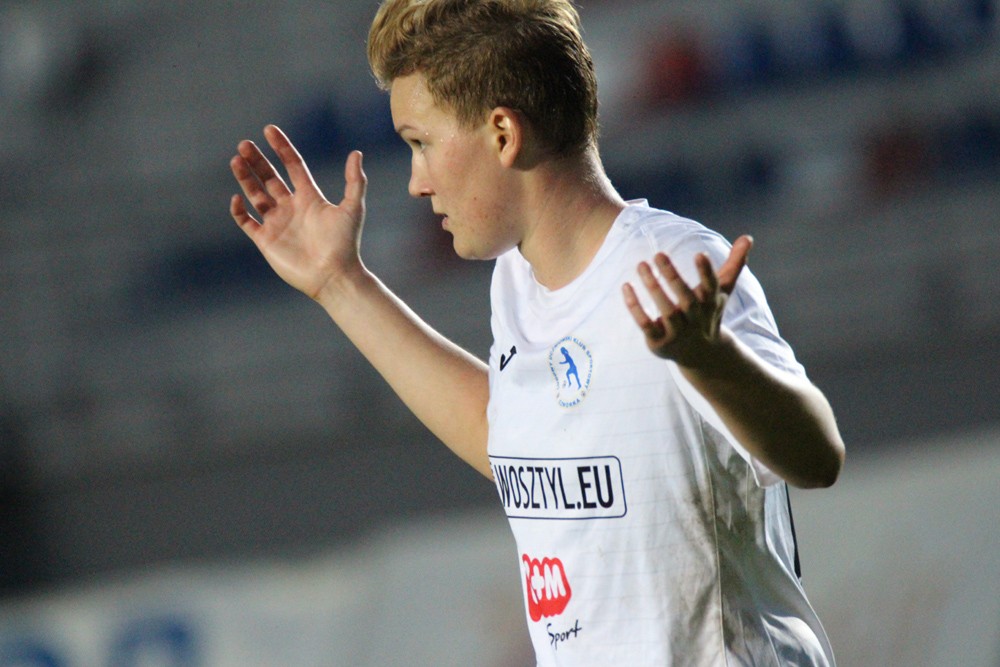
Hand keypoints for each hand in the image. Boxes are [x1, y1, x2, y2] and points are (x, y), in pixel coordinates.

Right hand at [230, 125, 367, 300]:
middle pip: (270, 178)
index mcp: (310, 197)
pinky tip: (236, 198)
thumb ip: (355, 181)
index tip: (269, 129)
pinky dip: (239, 211)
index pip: (293, 166)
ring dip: (245, 178)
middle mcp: (292, 207)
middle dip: (257, 161)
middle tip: (244, 144)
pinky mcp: (266, 241)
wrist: (334, 275)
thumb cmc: (345, 244)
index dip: (282, 147)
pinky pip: (247, 222)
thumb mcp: (352, 208)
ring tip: (236, 160)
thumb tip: (356, 153)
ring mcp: (278, 223)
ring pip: (256, 195)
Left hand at [622, 235, 752, 366]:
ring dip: (653, 288)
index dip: (706, 272)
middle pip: (686, 299)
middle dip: (673, 277)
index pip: (711, 287)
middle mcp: (695, 319)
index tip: (699, 254)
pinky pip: (645, 324)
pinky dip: (635, 307)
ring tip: (641, 264)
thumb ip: (734, 263)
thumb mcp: (722, 290)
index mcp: (710, 304)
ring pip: (665, 311)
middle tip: (658, 254)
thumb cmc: (708, 313)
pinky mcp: (659, 342)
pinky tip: (626, 286)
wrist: (701, 355)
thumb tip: (748, 237)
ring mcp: (678, 333)